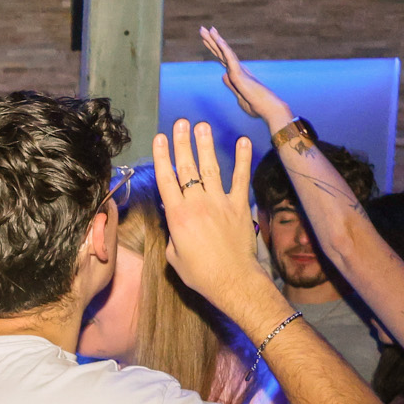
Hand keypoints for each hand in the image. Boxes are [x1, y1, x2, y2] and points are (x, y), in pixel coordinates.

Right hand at [155, 120, 270, 314]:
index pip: (166, 180)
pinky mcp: (240, 206)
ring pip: (211, 168)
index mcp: (177, 216)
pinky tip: (243, 141)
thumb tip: (174, 222)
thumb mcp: (174, 256)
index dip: (162, 157)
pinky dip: (243, 159)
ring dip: (205, 145)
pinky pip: (241, 179)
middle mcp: (197, 203)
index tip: (160, 138)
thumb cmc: (200, 273)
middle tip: (180, 123)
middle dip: (182, 143)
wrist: (232, 281)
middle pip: (187, 167)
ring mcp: (220, 202)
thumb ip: (172, 233)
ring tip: (201, 126)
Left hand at [199, 26, 291, 127]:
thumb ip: (231, 85)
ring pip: (225, 52)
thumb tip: (223, 75)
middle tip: (203, 29)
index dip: (215, 49)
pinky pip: (230, 59)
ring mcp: (238, 70)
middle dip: (212, 40)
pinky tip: (217, 40)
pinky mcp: (239, 74)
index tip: (206, 39)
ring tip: (207, 29)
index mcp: (236, 74)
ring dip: (216, 40)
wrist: (269, 109)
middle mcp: (238, 69)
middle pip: (222, 52)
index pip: (222, 59)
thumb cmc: (257, 105)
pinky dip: (224, 49)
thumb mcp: (239, 95)